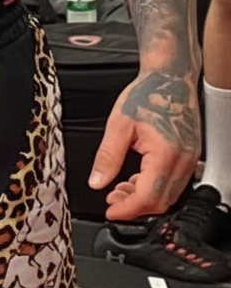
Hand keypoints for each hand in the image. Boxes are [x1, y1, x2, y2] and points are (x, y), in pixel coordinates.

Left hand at [87, 69, 200, 220]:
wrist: (170, 76)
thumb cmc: (148, 93)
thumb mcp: (118, 123)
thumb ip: (108, 156)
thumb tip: (97, 181)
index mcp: (165, 153)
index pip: (148, 197)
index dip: (127, 209)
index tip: (111, 211)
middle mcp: (183, 160)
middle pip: (160, 201)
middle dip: (134, 207)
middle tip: (112, 201)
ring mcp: (189, 159)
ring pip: (168, 195)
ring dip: (144, 198)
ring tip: (121, 190)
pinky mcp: (190, 156)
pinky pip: (174, 182)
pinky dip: (155, 187)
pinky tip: (138, 179)